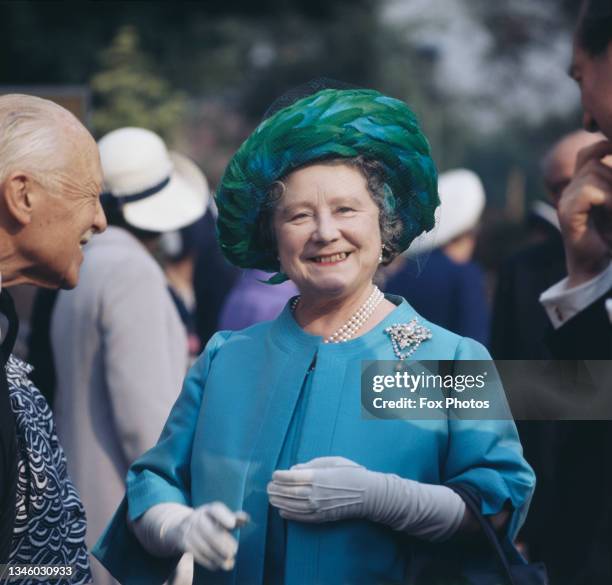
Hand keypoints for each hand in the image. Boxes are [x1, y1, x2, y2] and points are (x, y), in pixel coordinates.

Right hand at [165, 502, 247, 570]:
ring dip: (218, 556)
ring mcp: (188, 530)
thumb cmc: (207, 522)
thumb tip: (246, 519)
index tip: (232, 524)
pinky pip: (197, 555)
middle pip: (210, 531)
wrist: (179, 527)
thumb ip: (234, 518)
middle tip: (234, 551)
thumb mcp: (219, 517)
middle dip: (223, 543)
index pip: (216, 510)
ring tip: (229, 562)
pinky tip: (218, 564)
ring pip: (204, 546)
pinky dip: (209, 561)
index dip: (224, 516)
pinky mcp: (184, 544)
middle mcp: (197, 518)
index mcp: (208, 509)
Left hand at [267, 456, 375, 522]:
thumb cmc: (351, 472)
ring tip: (271, 498)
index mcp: (318, 477)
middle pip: (289, 492)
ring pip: (292, 506)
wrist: (369, 494)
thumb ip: (311, 465)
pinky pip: (302, 517)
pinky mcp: (322, 517)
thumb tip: (293, 469)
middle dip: (276, 489)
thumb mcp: (332, 461)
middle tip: (268, 487)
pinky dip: (290, 515)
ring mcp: (318, 507)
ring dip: (279, 502)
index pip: (292, 477)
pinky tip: (282, 511)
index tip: (274, 474)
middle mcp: (316, 493)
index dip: (280, 476)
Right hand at [558, 140, 611, 285]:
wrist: (598, 266)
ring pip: (593, 173)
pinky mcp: (567, 213)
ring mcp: (566, 201)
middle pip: (594, 160)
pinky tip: (610, 211)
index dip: (604, 147)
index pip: (589, 152)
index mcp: (581, 184)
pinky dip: (606, 198)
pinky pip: (588, 191)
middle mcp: (570, 190)